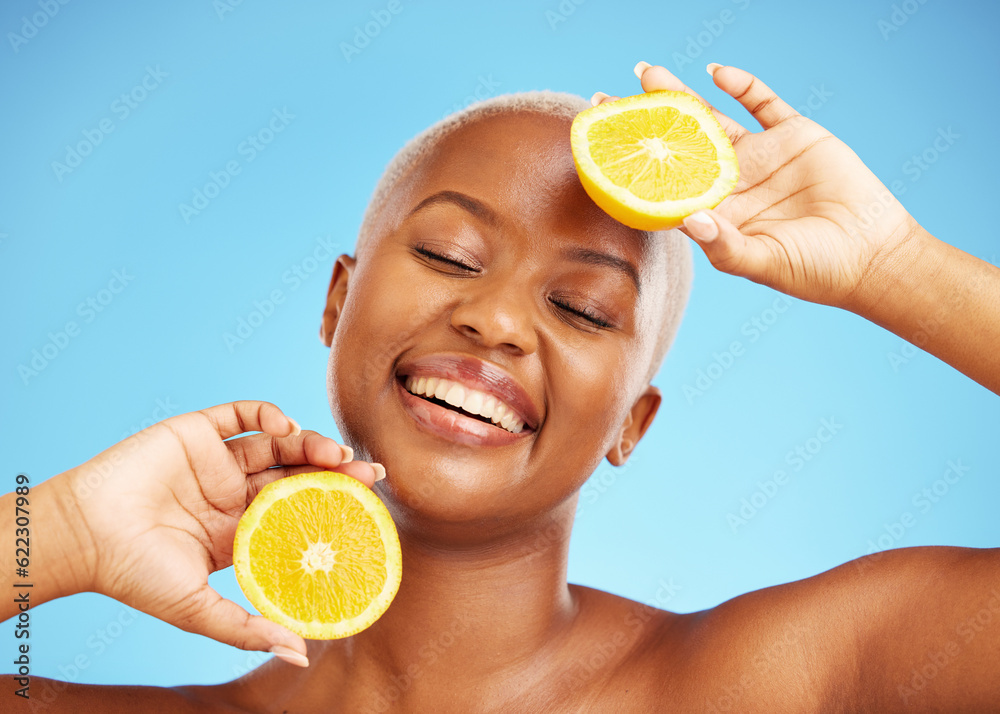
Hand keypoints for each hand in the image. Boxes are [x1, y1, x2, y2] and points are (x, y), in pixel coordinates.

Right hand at [60, 401, 381, 664]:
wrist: (82, 536)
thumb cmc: (133, 576)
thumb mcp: (197, 610)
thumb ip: (247, 629)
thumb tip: (301, 656)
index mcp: (239, 530)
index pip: (298, 512)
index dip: (332, 507)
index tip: (369, 508)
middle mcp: (233, 493)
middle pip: (296, 474)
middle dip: (335, 472)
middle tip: (370, 474)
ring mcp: (217, 461)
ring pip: (277, 444)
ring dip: (310, 443)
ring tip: (337, 455)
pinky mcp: (196, 432)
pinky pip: (240, 415)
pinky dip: (267, 415)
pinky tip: (287, 426)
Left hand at [593, 61, 920, 308]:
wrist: (873, 256)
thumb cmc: (814, 271)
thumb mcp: (762, 263)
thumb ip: (724, 244)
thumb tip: (686, 220)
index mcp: (717, 212)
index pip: (664, 183)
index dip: (634, 165)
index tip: (601, 148)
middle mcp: (732, 181)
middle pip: (678, 143)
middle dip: (644, 121)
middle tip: (606, 98)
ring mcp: (762, 156)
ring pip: (712, 117)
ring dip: (681, 95)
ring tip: (647, 74)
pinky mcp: (795, 135)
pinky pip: (764, 103)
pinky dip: (742, 85)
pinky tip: (716, 72)